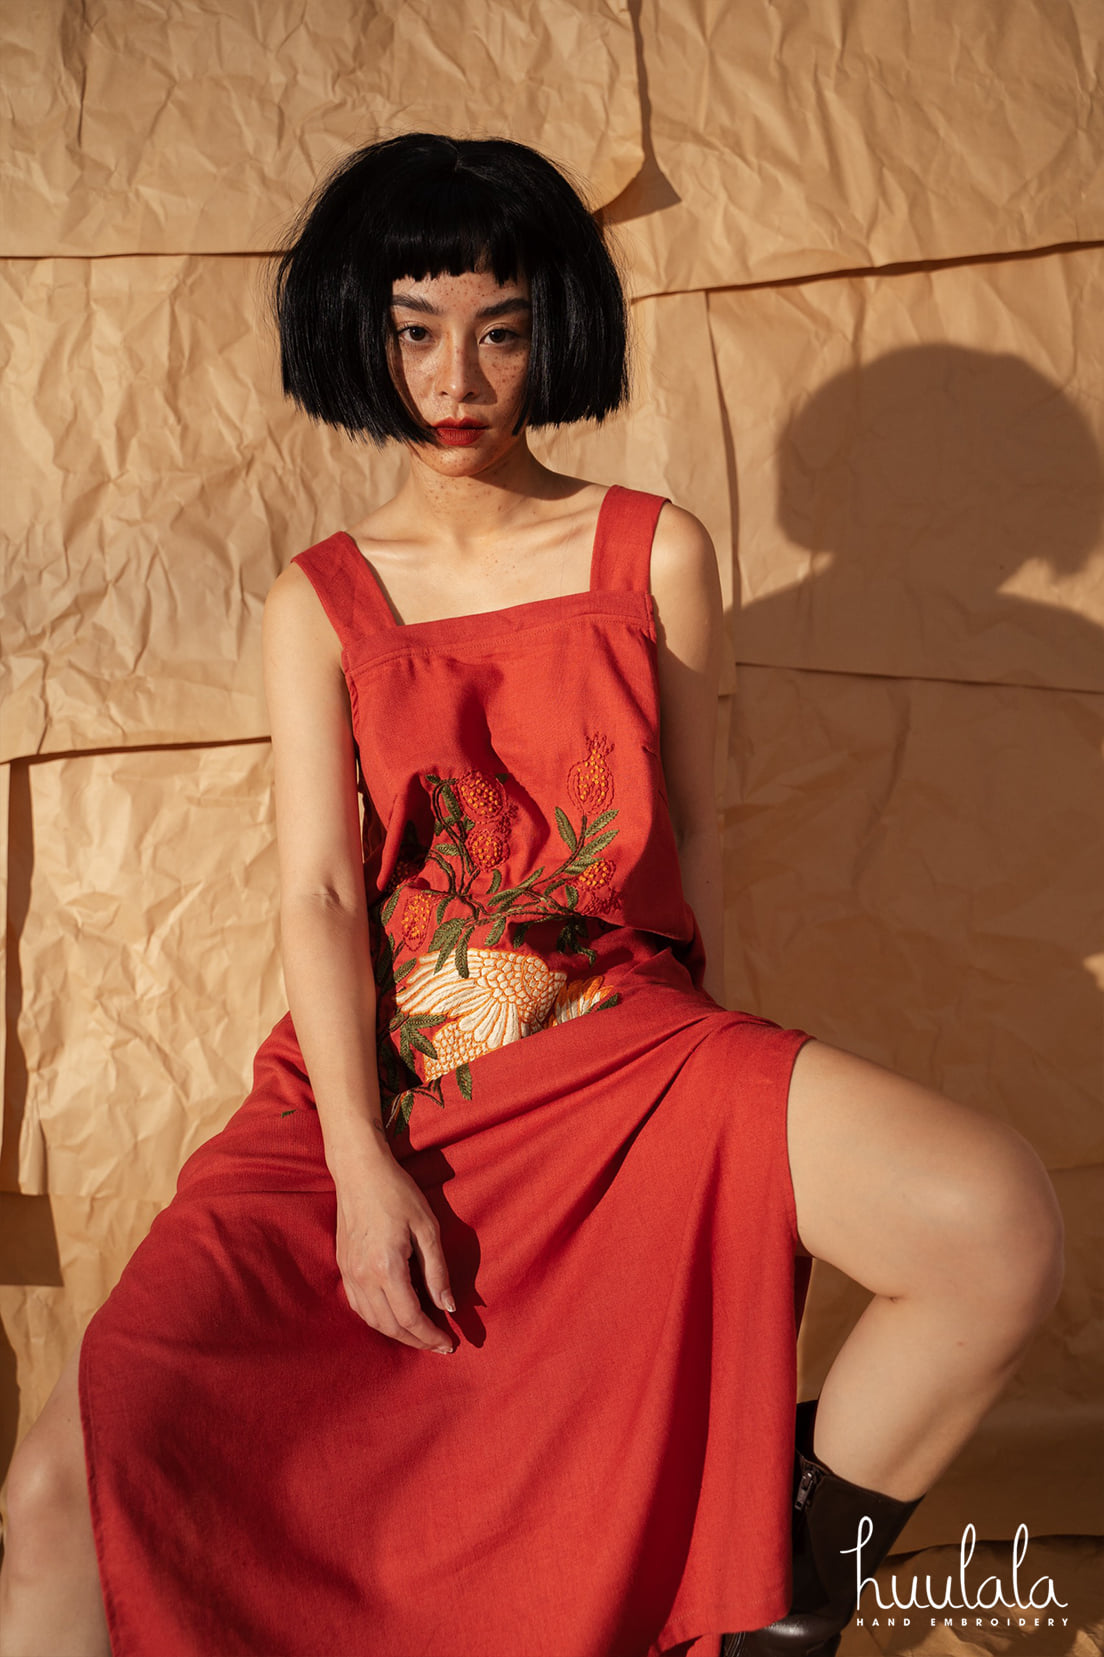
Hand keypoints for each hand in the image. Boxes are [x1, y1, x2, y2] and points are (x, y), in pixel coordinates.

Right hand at [334, 1148, 456, 1354]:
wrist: (359, 1171)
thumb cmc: (398, 1193)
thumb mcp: (428, 1228)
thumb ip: (437, 1271)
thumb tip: (448, 1307)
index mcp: (386, 1267)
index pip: (410, 1318)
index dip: (430, 1336)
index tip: (449, 1344)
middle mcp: (363, 1276)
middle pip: (390, 1326)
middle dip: (417, 1341)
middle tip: (439, 1345)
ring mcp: (349, 1273)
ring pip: (372, 1320)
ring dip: (397, 1334)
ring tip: (421, 1335)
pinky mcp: (343, 1267)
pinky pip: (359, 1306)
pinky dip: (378, 1320)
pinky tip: (394, 1317)